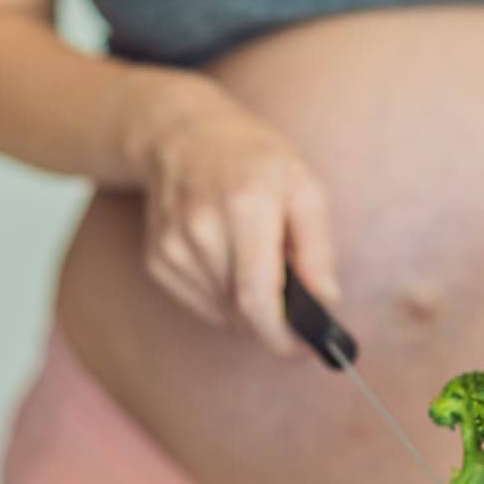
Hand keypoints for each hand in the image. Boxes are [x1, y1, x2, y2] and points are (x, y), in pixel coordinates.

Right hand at [137, 84, 338, 354]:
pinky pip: (202, 304)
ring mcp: (174, 247)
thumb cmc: (252, 159)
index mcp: (247, 206)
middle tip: (293, 305)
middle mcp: (202, 229)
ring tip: (256, 263)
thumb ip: (318, 249)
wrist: (181, 134)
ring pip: (223, 313)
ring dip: (248, 306)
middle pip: (243, 312)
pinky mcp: (158, 260)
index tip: (304, 350)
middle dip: (273, 319)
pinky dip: (224, 297)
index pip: (258, 297)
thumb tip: (326, 302)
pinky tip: (228, 260)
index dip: (283, 335)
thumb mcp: (303, 186)